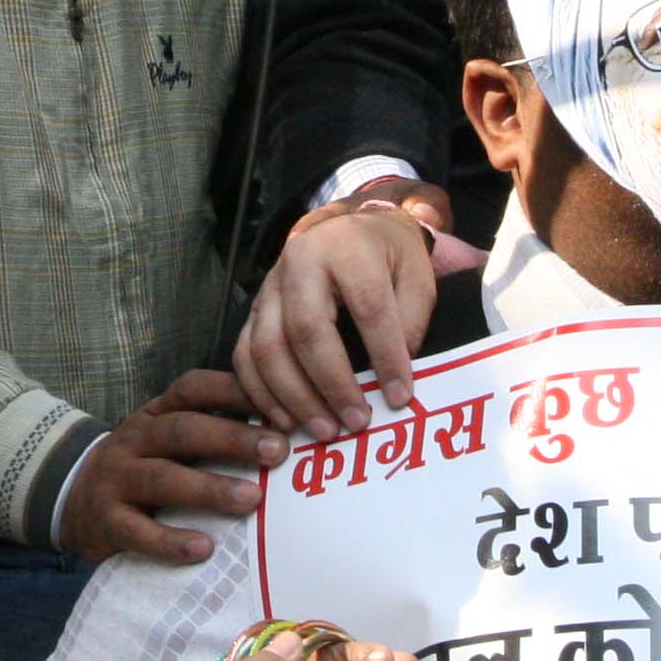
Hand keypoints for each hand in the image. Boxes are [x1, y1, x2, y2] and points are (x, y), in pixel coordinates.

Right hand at [55, 369, 285, 565]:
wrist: (71, 500)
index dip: (235, 391)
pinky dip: (170, 541)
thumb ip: (212, 431)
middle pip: (183, 431)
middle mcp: (134, 439)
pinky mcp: (106, 521)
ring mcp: (116, 479)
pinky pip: (137, 531)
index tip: (281, 403)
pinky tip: (204, 548)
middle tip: (278, 451)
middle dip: (232, 439)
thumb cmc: (142, 468)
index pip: (194, 389)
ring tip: (251, 499)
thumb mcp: (167, 440)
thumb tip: (287, 428)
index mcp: (155, 414)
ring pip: (162, 479)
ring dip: (209, 489)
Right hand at [235, 181, 467, 436]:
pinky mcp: (253, 308)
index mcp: (347, 247)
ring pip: (267, 347)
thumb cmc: (388, 257)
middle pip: (306, 329)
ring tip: (325, 431)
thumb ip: (410, 322)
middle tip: (355, 423)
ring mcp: (269, 286)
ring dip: (294, 397)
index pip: (368, 308)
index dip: (385, 356)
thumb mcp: (416, 277)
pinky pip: (244, 355)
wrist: (350, 229)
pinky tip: (286, 421)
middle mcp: (299, 261)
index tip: (400, 398)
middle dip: (331, 384)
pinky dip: (261, 393)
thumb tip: (392, 381)